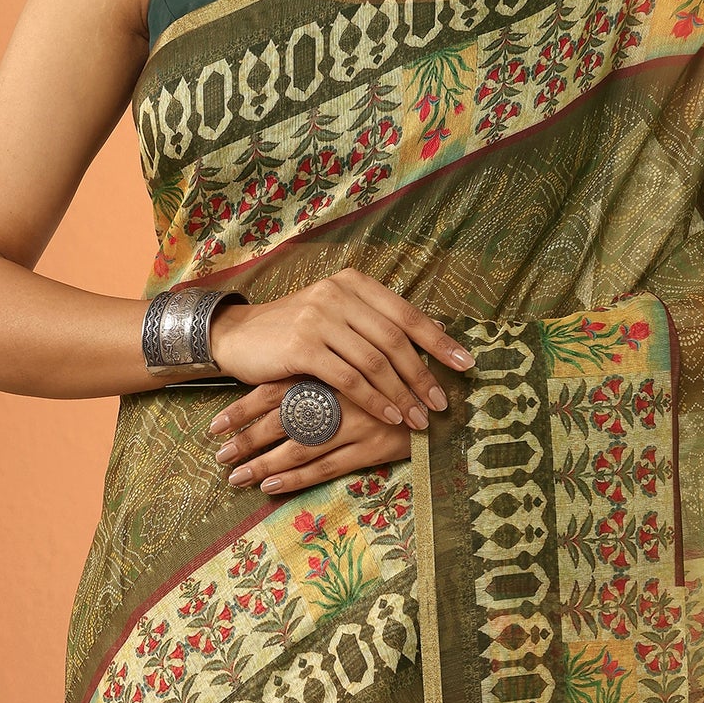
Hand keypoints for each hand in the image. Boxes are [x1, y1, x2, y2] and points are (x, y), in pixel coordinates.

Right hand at [205, 268, 473, 434]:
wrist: (237, 337)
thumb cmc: (292, 332)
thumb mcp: (334, 316)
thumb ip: (373, 323)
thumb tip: (430, 339)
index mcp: (353, 284)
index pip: (406, 313)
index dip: (439, 340)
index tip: (466, 364)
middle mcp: (339, 294)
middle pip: (395, 339)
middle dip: (423, 375)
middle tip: (442, 402)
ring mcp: (320, 318)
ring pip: (375, 361)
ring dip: (402, 394)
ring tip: (419, 418)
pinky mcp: (303, 346)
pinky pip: (349, 378)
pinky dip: (374, 399)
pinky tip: (388, 416)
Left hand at [209, 374, 413, 495]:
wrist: (448, 397)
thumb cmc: (400, 379)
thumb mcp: (362, 365)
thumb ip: (328, 369)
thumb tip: (280, 381)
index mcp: (331, 369)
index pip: (275, 389)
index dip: (242, 409)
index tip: (214, 426)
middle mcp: (340, 394)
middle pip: (281, 420)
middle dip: (245, 439)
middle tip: (218, 456)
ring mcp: (356, 422)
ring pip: (299, 447)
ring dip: (263, 463)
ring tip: (236, 477)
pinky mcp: (373, 447)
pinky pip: (327, 466)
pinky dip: (296, 478)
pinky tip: (271, 487)